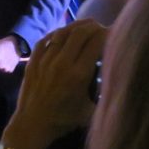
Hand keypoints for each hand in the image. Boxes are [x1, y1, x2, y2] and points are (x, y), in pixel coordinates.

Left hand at [1, 19, 106, 148]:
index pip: (96, 43)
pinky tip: (62, 32)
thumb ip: (104, 93)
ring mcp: (45, 59)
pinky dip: (55, 33)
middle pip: (80, 33)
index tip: (114, 33)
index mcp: (79, 73)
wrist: (33, 123)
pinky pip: (44, 40)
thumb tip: (116, 79)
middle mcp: (62, 62)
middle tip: (100, 27)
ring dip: (75, 26)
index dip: (107, 34)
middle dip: (92, 26)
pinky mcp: (33, 60)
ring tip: (85, 25)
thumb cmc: (64, 119)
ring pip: (61, 33)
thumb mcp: (91, 109)